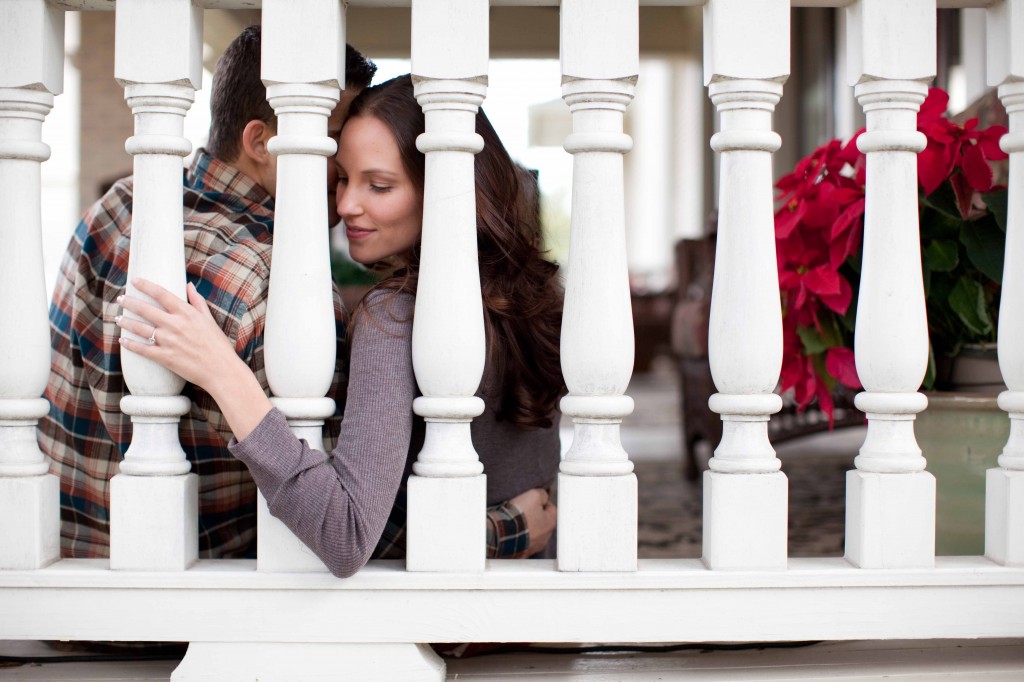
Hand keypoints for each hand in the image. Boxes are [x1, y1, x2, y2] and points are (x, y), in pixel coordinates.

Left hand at [116, 278, 239, 391]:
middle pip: (145, 309)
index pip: (161, 293)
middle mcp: (174, 324)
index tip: (135, 281)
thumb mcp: (209, 319)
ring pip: (140, 328)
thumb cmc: (217, 344)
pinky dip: (130, 344)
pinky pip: (142, 349)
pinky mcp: (164, 357)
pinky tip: (122, 340)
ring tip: (118, 318)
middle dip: (129, 302)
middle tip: (120, 299)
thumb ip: (197, 301)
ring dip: (126, 322)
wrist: (221, 369)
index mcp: (186, 313)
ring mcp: (168, 341)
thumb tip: (189, 286)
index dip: (145, 285)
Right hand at [508, 488, 555, 557]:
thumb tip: (543, 496)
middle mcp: (545, 538)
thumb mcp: (533, 495)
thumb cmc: (519, 515)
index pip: (551, 508)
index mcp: (551, 523)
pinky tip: (512, 530)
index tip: (532, 499)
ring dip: (526, 527)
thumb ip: (542, 494)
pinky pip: (522, 542)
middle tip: (523, 509)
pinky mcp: (522, 553)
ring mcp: (534, 547)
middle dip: (534, 515)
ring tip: (515, 520)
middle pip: (542, 522)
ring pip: (533, 533)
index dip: (542, 501)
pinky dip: (519, 536)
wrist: (502, 534)